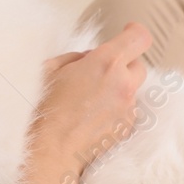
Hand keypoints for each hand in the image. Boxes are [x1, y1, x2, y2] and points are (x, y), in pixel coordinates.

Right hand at [10, 22, 152, 183]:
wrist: (50, 151)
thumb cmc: (44, 110)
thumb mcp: (50, 70)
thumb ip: (76, 58)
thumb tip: (89, 59)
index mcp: (105, 63)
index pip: (139, 38)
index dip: (135, 32)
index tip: (128, 31)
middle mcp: (123, 84)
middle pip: (139, 64)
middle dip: (122, 64)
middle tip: (99, 72)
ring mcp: (128, 108)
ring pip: (132, 88)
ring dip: (117, 88)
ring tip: (89, 100)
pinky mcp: (126, 127)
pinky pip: (126, 109)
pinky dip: (114, 108)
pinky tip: (91, 116)